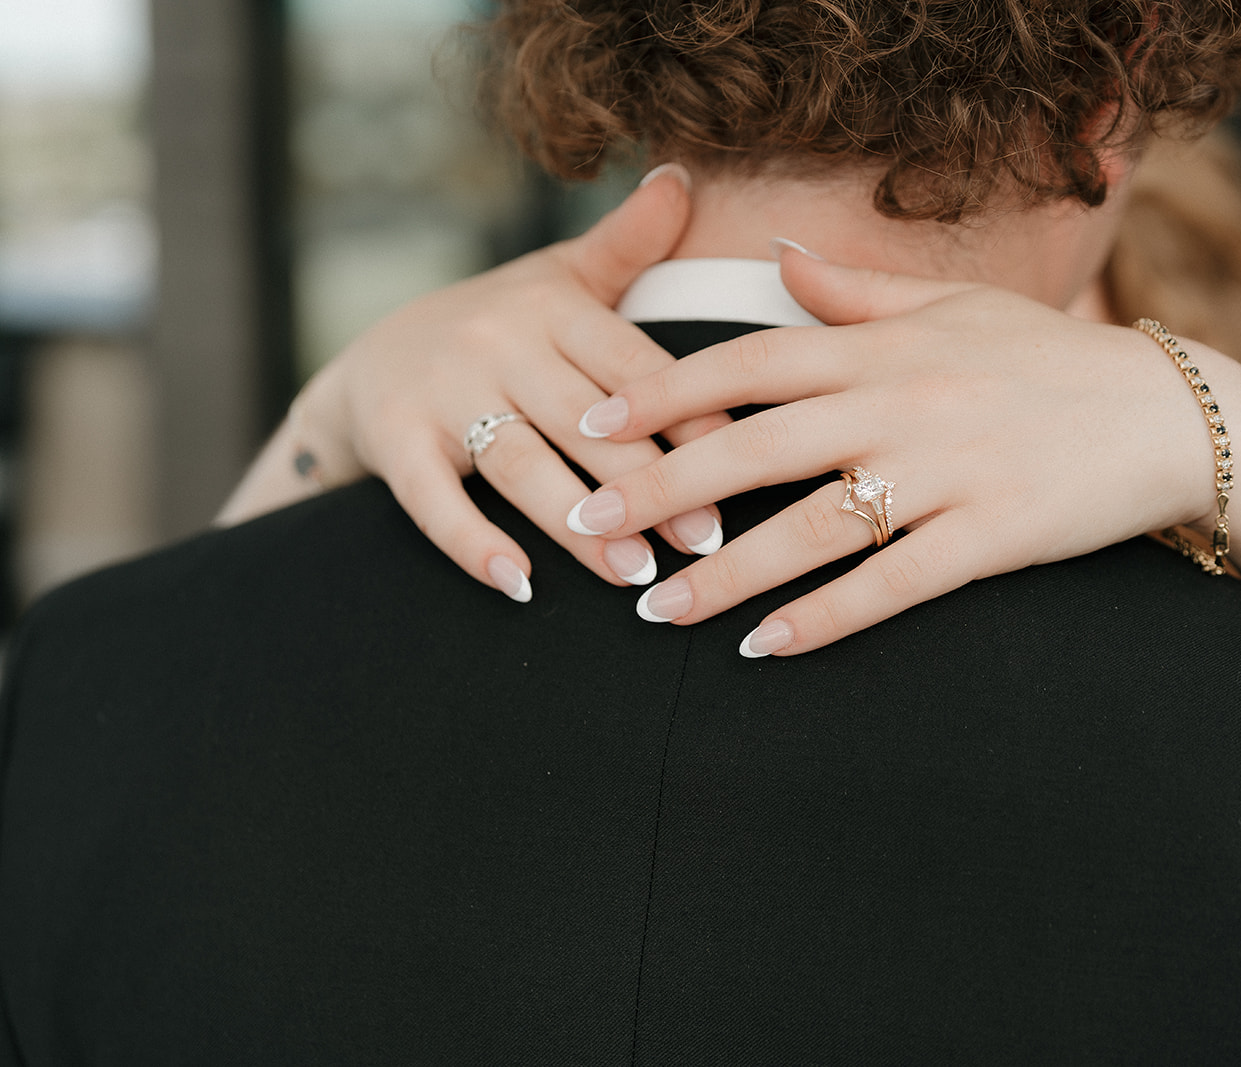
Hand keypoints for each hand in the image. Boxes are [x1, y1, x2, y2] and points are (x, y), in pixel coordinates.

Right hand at [219, 166, 733, 598]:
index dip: (690, 416)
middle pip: (586, 420)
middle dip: (650, 483)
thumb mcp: (558, 278)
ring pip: (520, 462)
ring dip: (578, 524)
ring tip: (634, 576)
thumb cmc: (496, 327)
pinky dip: (472, 541)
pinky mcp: (394, 439)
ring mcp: (443, 391)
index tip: (744, 463)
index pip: (635, 366)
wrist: (367, 360)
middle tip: (707, 541)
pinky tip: (518, 584)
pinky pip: (434, 498)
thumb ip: (627, 244)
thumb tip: (684, 178)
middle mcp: (499, 341)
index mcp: (552, 306)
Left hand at [566, 245, 1219, 655]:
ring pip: (813, 527)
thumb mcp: (956, 307)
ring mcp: (947, 472)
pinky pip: (893, 585)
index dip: (662, 394)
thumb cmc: (1051, 359)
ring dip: (727, 574)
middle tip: (586, 526)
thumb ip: (856, 291)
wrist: (1169, 413)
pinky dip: (826, 618)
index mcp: (884, 347)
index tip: (590, 425)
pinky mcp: (990, 536)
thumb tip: (776, 257)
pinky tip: (767, 649)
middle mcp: (903, 403)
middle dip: (661, 488)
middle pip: (758, 447)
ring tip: (658, 612)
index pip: (749, 363)